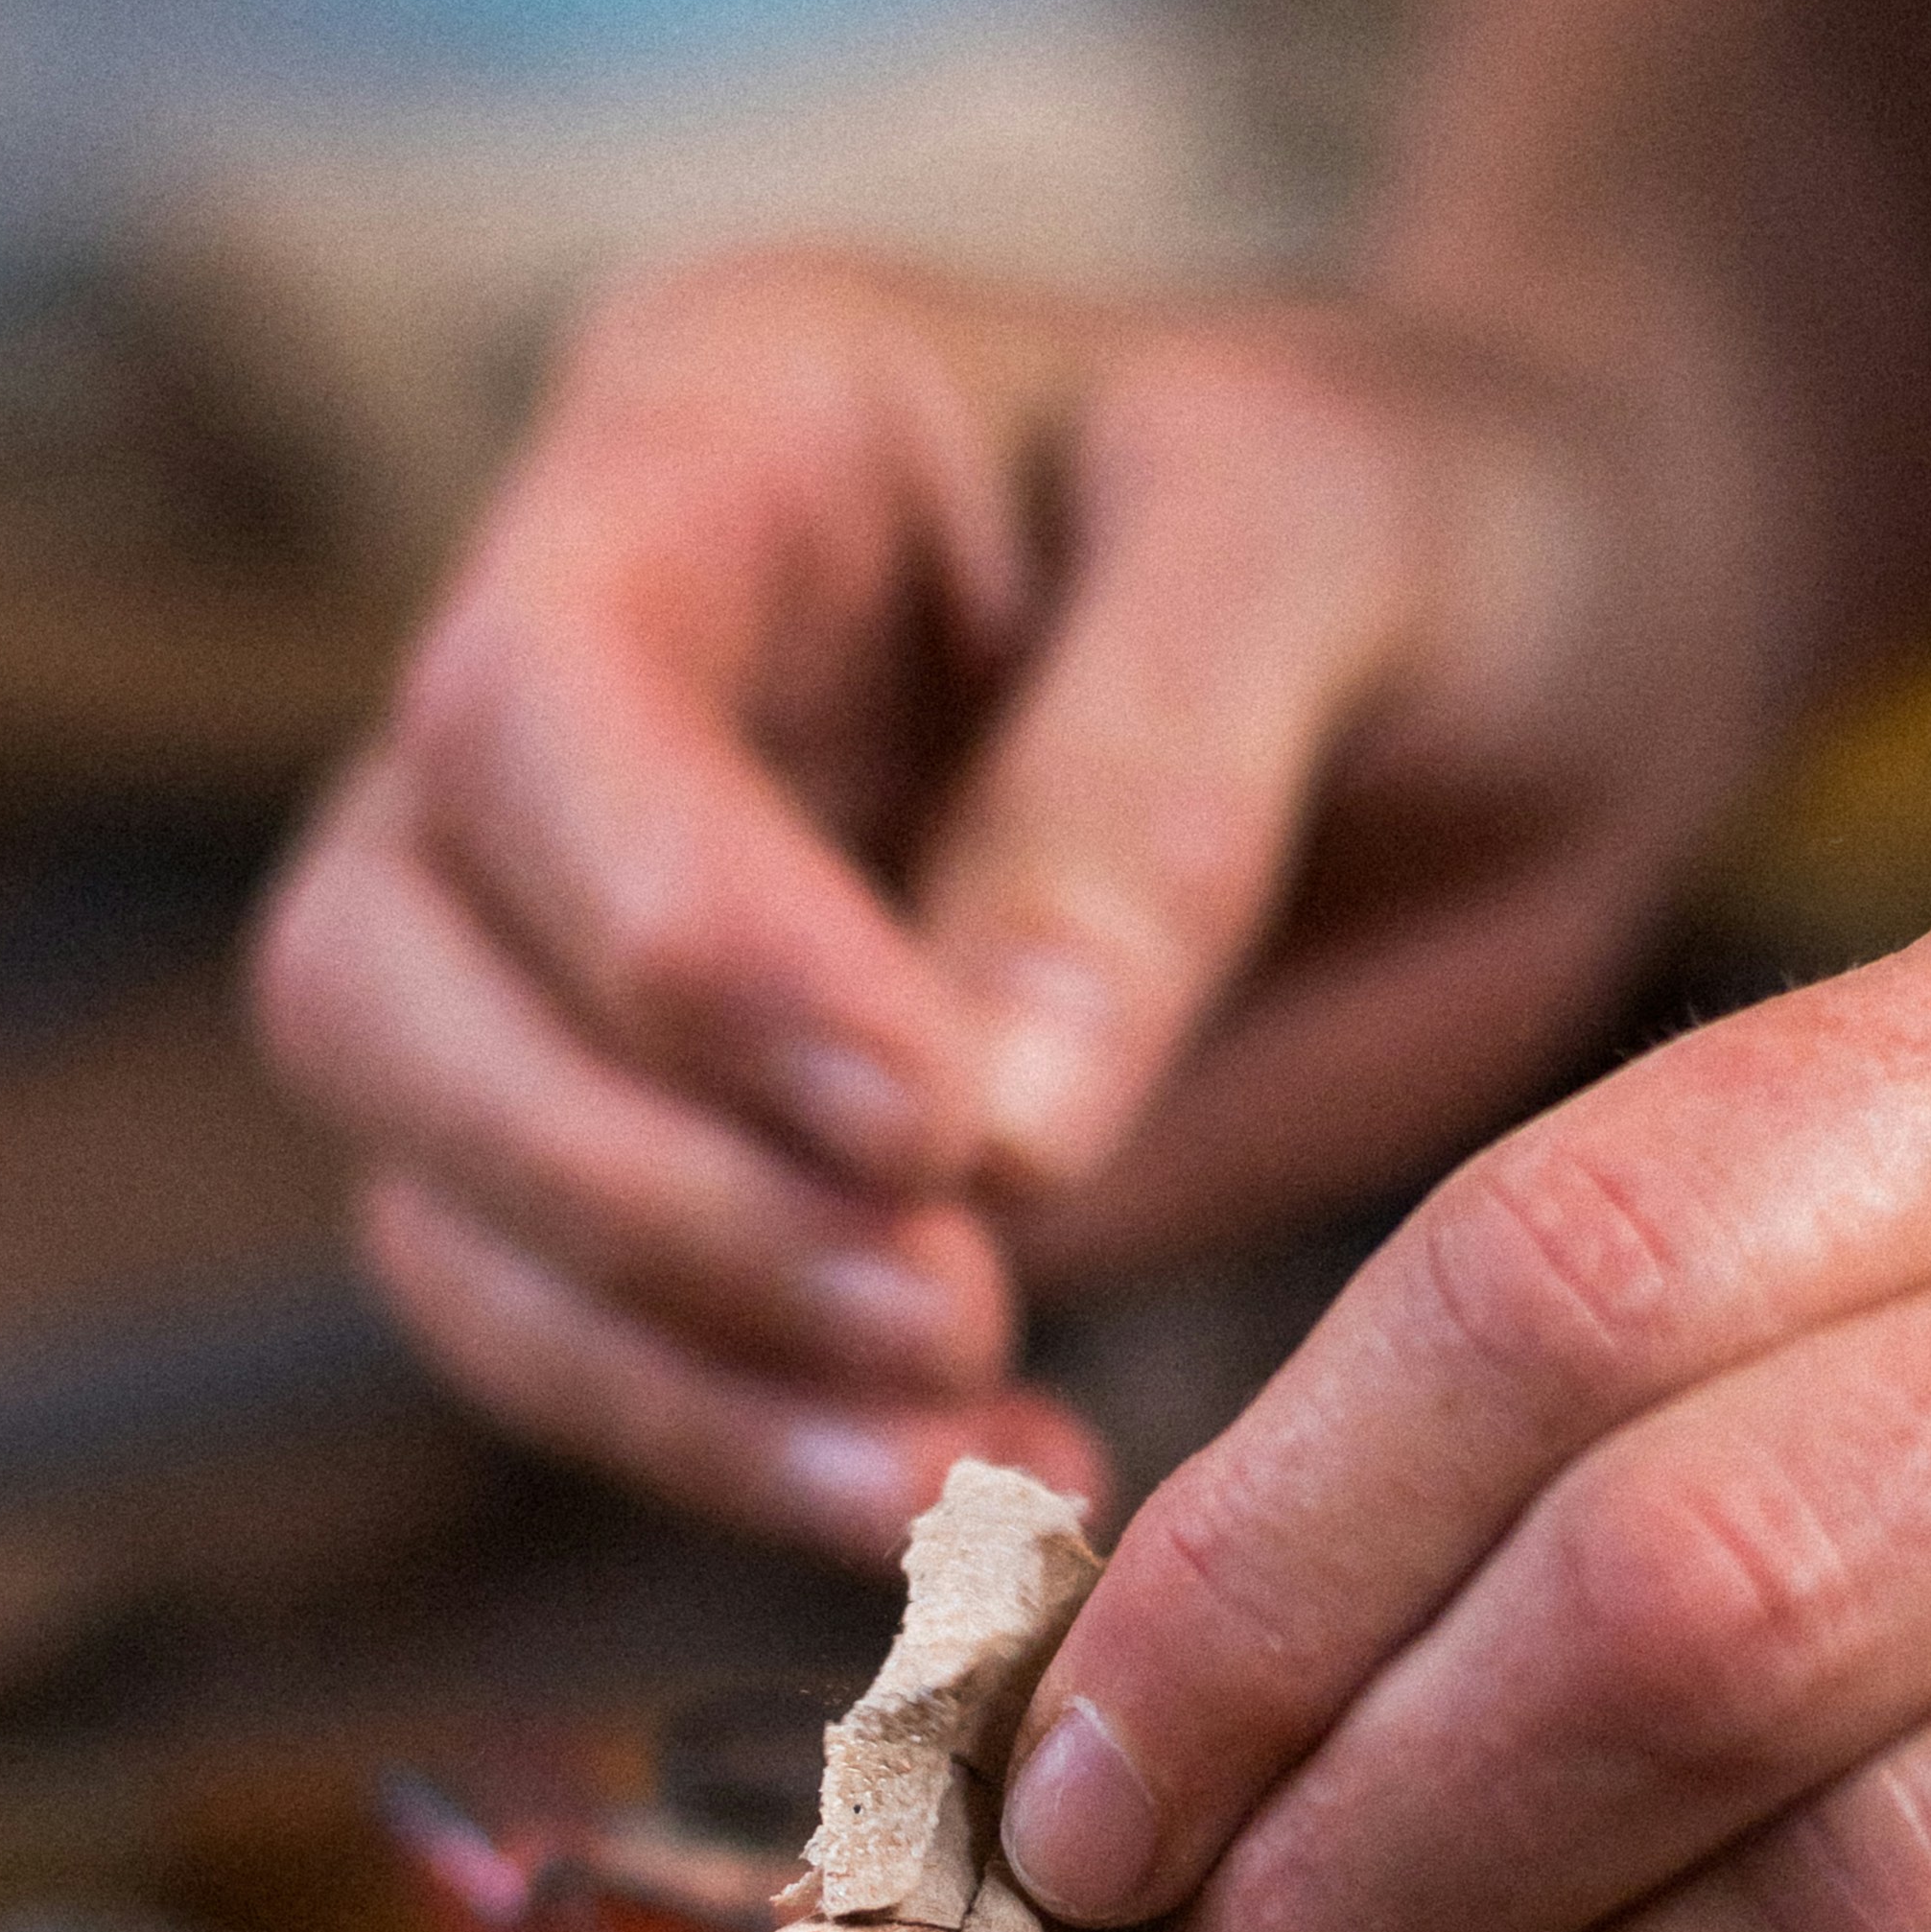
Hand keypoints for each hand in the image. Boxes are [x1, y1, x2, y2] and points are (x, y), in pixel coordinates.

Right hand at [252, 252, 1764, 1556]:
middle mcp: (589, 678)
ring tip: (970, 1473)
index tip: (936, 1134)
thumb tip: (986, 1136)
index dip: (682, 944)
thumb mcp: (1337, 551)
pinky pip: (597, 1338)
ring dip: (671, 1372)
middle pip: (380, 975)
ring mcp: (606, 928)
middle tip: (954, 1315)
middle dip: (632, 1189)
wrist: (1550, 662)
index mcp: (709, 429)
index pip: (532, 698)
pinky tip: (983, 1502)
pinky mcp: (702, 1145)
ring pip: (442, 1191)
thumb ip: (1151, 796)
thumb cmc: (1447, 519)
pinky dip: (749, 1451)